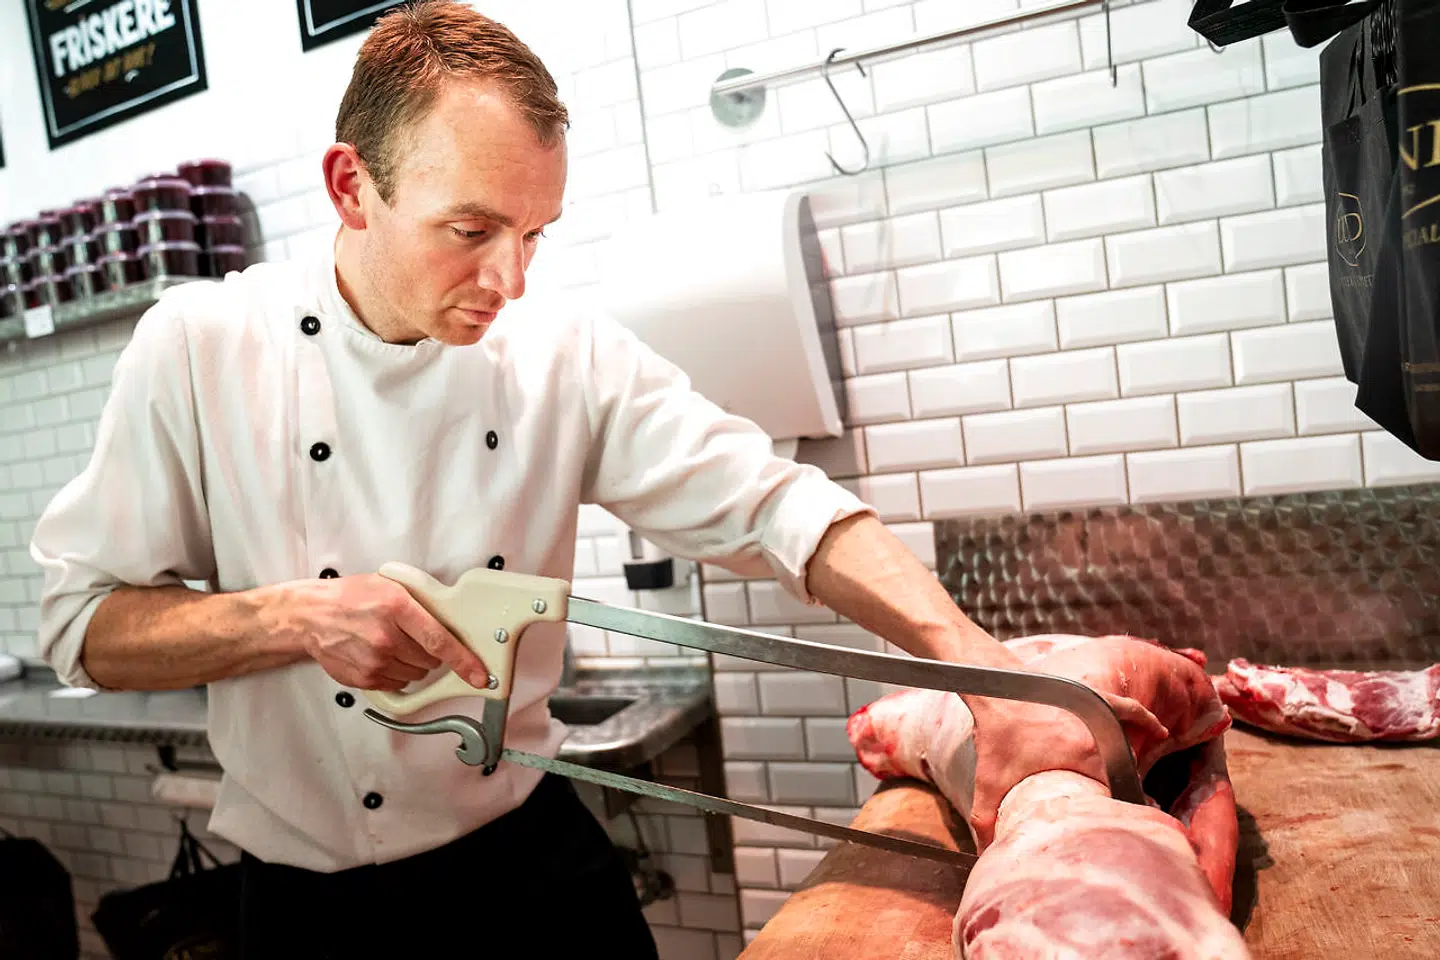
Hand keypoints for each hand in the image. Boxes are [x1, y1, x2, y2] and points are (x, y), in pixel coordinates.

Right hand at [270, 573, 491, 691]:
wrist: (311, 615)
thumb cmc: (350, 597)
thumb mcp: (390, 585)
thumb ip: (420, 602)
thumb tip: (450, 621)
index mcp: (397, 607)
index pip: (440, 640)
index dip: (464, 661)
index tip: (480, 674)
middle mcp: (386, 636)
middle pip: (430, 661)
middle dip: (429, 653)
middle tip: (411, 638)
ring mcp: (374, 661)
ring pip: (415, 675)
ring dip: (412, 664)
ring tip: (391, 644)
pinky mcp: (364, 678)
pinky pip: (396, 684)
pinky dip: (394, 673)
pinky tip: (379, 655)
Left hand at [964, 691, 1163, 847]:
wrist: (994, 688)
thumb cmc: (995, 733)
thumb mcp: (989, 781)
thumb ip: (984, 819)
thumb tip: (984, 851)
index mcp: (1083, 758)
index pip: (1111, 792)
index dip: (1110, 810)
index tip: (1110, 824)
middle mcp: (1096, 736)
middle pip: (1118, 770)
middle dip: (1117, 789)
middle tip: (1109, 806)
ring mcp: (1097, 713)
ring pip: (1124, 744)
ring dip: (1126, 761)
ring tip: (1126, 779)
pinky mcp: (1094, 696)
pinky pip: (1127, 708)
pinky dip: (1144, 719)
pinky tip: (1159, 730)